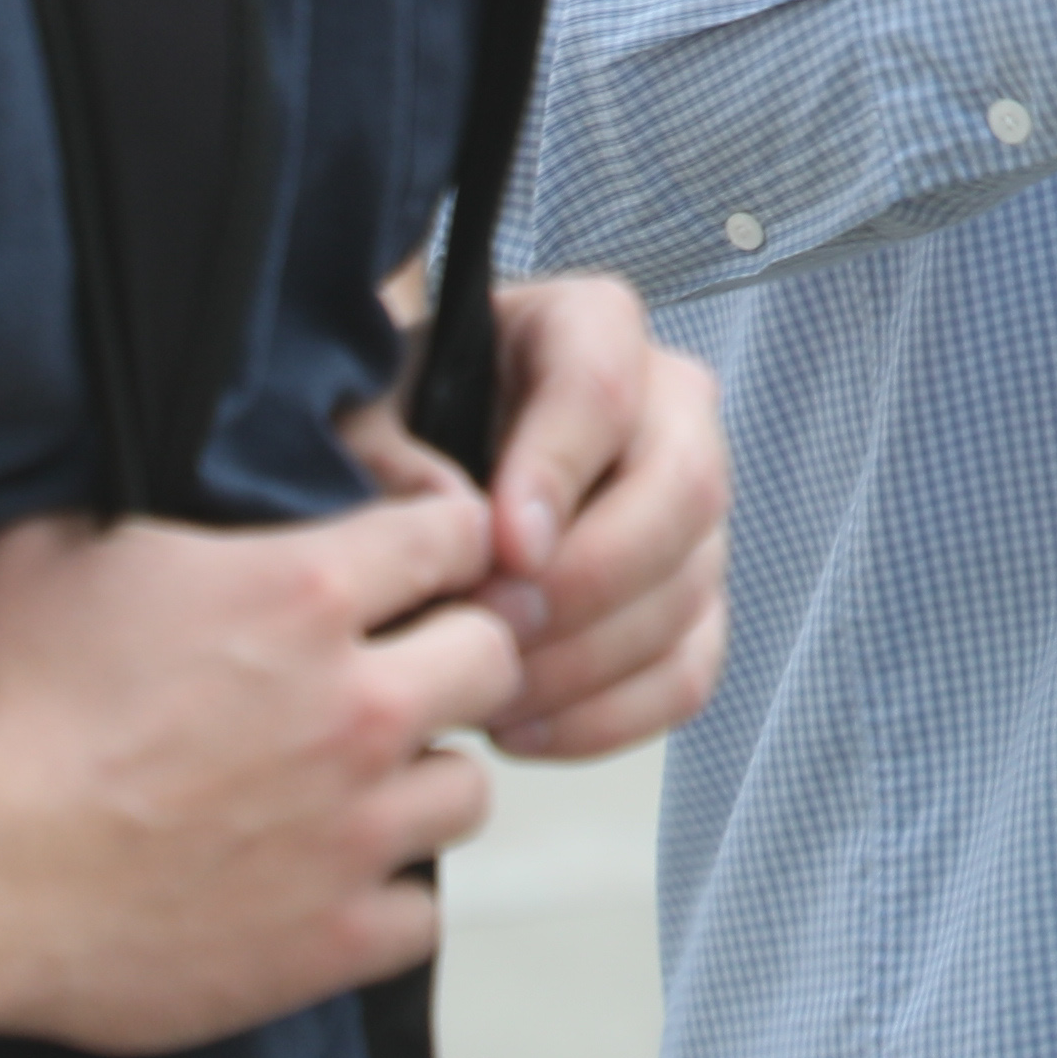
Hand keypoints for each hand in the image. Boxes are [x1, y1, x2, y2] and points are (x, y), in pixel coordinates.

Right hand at [0, 489, 519, 1055]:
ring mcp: (354, 831)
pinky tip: (323, 885)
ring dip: (418, 782)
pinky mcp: (331, 941)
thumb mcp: (50, 547)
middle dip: (453, 657)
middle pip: (493, 659)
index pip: (454, 535)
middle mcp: (356, 706)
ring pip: (468, 789)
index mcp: (302, 592)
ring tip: (352, 789)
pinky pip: (421, 914)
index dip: (437, 544)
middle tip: (394, 677)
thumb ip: (146, 501)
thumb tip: (160, 460)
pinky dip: (384, 900)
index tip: (417, 567)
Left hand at [337, 269, 729, 762]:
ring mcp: (692, 512)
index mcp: (588, 328)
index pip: (604, 388)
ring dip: (583, 662)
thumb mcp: (364, 415)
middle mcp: (668, 408)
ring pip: (688, 591)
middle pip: (684, 491)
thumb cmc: (393, 428)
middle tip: (491, 630)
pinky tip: (517, 729)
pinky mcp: (692, 601)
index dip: (559, 472)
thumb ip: (390, 451)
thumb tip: (453, 510)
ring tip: (481, 690)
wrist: (416, 470)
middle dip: (588, 578)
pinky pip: (687, 672)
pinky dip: (606, 717)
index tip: (502, 548)